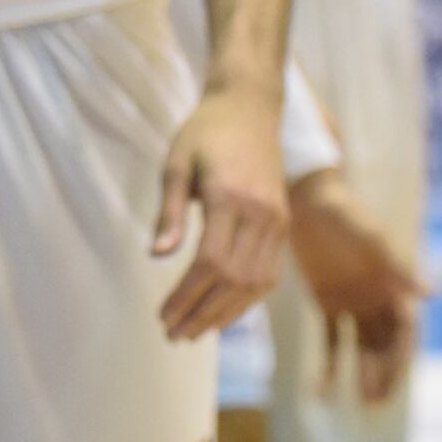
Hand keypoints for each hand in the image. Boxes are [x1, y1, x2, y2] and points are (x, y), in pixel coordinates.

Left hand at [151, 87, 287, 342]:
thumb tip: (158, 255)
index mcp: (229, 197)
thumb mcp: (177, 165)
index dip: (186, 296)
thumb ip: (169, 212)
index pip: (210, 263)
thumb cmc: (205, 132)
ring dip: (225, 313)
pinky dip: (247, 298)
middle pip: (233, 279)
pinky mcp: (283, 223)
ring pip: (256, 282)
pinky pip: (270, 273)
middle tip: (173, 334)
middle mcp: (260, 213)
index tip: (163, 315)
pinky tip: (224, 311)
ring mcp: (277, 220)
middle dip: (202, 313)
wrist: (250, 107)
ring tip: (196, 331)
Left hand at [287, 167, 423, 401]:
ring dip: (363, 373)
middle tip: (378, 401)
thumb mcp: (371, 239)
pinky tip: (321, 391)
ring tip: (363, 401)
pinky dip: (328, 365)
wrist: (307, 200)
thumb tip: (432, 294)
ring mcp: (353, 301)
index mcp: (392, 283)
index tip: (395, 378)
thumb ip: (398, 267)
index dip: (401, 354)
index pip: (404, 327)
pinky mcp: (327, 302)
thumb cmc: (344, 214)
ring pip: (363, 347)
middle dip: (385, 372)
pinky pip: (330, 340)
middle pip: (386, 343)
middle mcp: (377, 296)